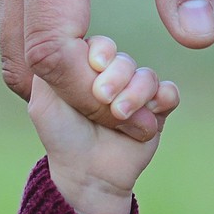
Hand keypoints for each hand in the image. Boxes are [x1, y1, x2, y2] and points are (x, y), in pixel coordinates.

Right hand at [0, 0, 213, 140]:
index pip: (52, 49)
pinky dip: (57, 62)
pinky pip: (26, 29)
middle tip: (138, 116)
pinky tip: (104, 66)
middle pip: (25, 63)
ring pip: (18, 52)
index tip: (145, 114)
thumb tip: (197, 39)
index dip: (94, 95)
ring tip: (125, 95)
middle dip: (78, 103)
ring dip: (64, 86)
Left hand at [28, 36, 179, 213]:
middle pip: (125, 60)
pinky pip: (170, 93)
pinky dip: (163, 98)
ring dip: (136, 93)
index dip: (101, 52)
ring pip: (147, 76)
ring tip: (120, 114)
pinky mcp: (157, 113)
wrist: (88, 175)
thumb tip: (67, 38)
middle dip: (117, 76)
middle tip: (103, 98)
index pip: (101, 46)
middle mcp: (114, 79)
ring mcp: (137, 95)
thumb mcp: (43, 101)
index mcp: (88, 71)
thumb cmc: (62, 138)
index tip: (95, 65)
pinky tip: (151, 112)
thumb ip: (49, 67)